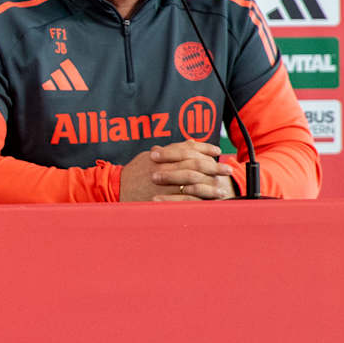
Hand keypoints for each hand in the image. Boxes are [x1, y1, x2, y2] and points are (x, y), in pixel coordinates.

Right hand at [120, 141, 234, 201]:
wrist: (116, 189)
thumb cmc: (131, 174)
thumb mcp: (146, 158)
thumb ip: (166, 151)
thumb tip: (184, 144)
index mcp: (161, 156)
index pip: (187, 148)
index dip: (203, 148)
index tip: (215, 150)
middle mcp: (165, 166)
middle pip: (195, 162)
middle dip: (214, 165)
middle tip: (227, 168)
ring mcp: (166, 182)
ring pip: (194, 179)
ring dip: (212, 181)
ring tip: (224, 184)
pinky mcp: (166, 196)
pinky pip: (188, 195)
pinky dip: (203, 196)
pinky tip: (212, 198)